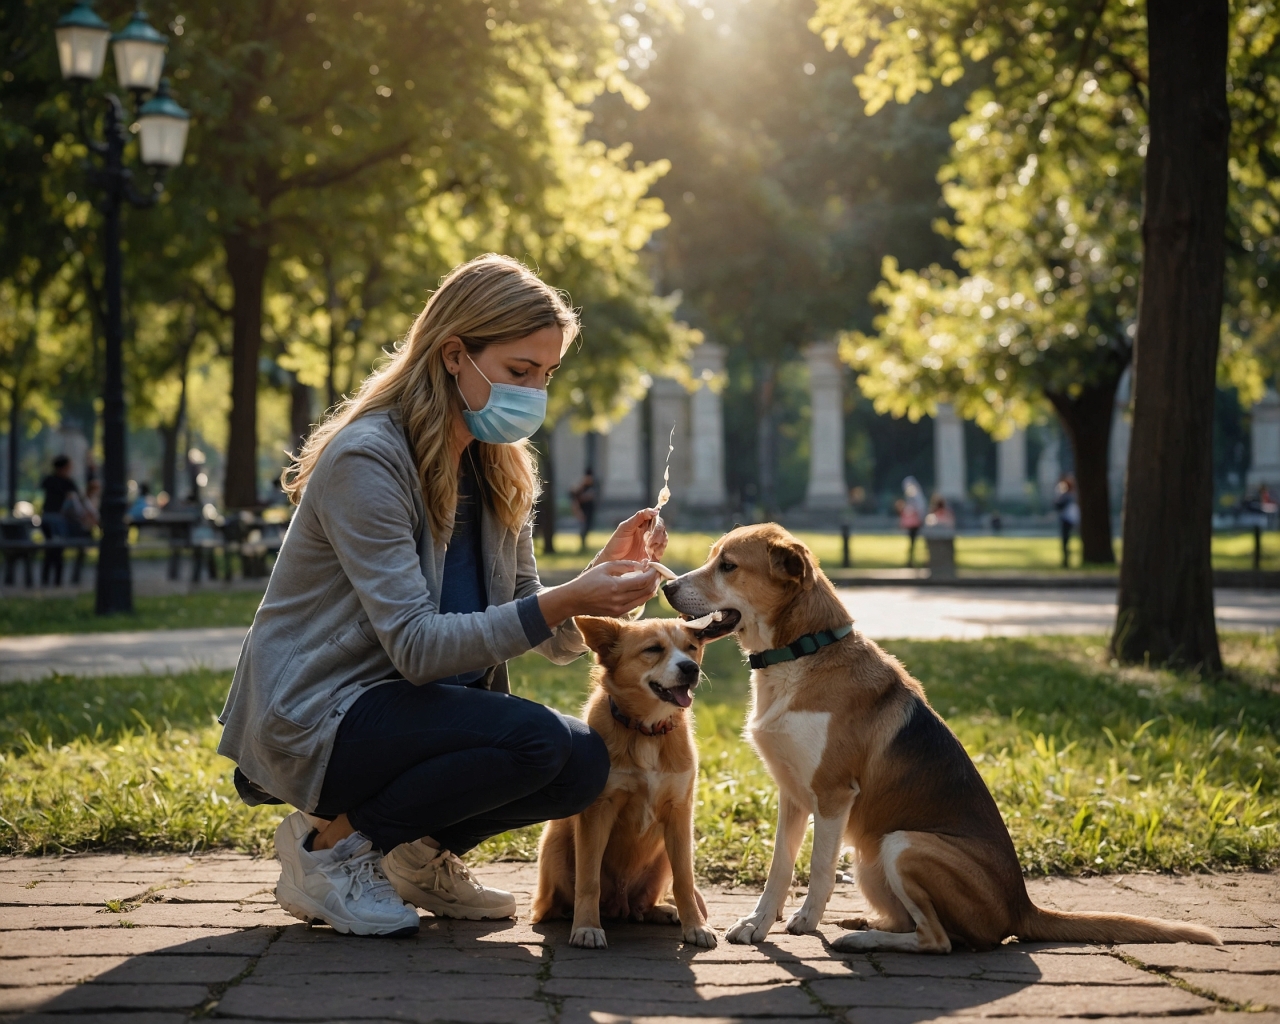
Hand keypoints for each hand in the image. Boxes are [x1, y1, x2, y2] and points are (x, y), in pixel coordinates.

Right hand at [538, 560, 659, 625]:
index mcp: (616, 587)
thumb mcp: (605, 567)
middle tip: (657, 572)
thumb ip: (625, 565)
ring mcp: (619, 609)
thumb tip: (641, 566)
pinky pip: (636, 604)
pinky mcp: (618, 613)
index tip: (656, 567)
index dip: (652, 574)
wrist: (574, 600)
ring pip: (644, 599)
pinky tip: (642, 588)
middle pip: (647, 591)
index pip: (643, 581)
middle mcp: (619, 600)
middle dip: (655, 581)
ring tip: (652, 579)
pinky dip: (643, 596)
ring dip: (651, 589)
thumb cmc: (588, 580)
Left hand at [595, 508, 668, 564]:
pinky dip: (658, 552)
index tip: (654, 521)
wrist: (611, 561)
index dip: (656, 519)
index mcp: (642, 524)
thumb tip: (655, 511)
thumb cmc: (616, 543)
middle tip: (648, 540)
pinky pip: (661, 552)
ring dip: (658, 543)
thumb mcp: (625, 528)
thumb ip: (638, 517)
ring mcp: (651, 544)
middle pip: (661, 528)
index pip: (655, 518)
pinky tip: (650, 555)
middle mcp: (648, 533)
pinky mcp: (652, 556)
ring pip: (663, 539)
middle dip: (657, 533)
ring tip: (648, 548)